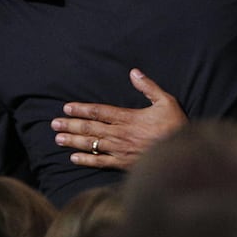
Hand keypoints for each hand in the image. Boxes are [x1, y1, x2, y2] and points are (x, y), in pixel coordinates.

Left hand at [51, 68, 187, 169]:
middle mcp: (120, 134)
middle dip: (71, 125)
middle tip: (54, 123)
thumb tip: (134, 72)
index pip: (100, 112)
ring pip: (92, 144)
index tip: (67, 108)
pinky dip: (86, 160)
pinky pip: (101, 163)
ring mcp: (120, 150)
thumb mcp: (166, 101)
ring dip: (74, 141)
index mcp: (129, 118)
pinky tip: (73, 158)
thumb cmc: (175, 126)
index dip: (82, 109)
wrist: (182, 155)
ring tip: (58, 138)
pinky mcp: (124, 164)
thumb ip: (148, 87)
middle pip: (91, 128)